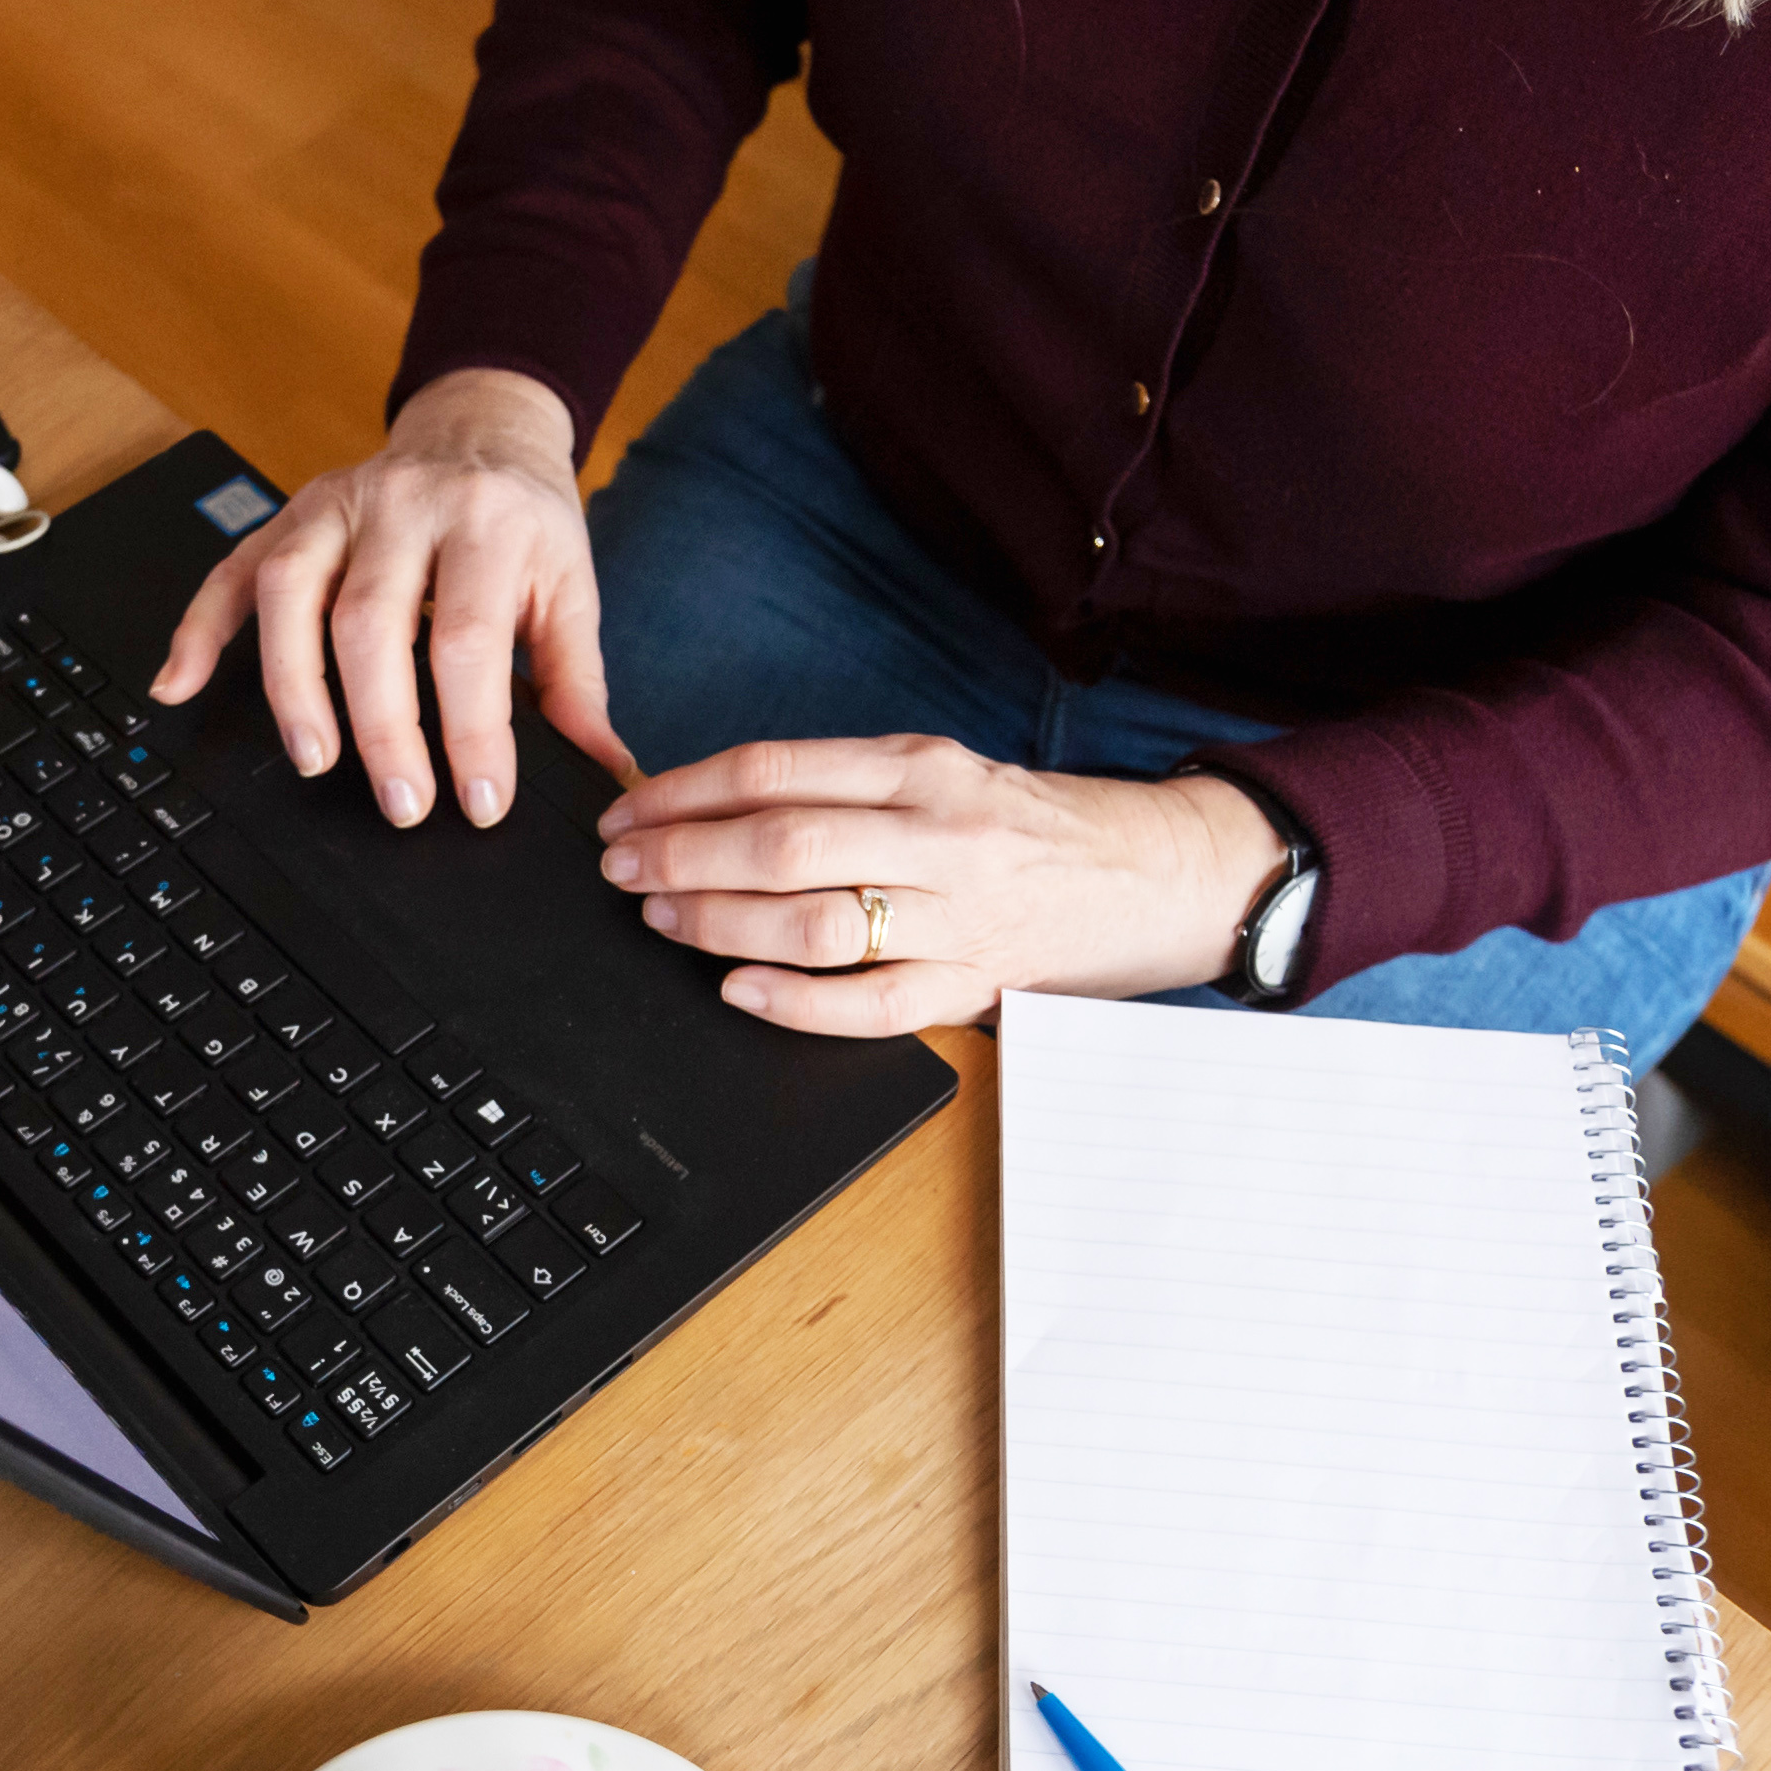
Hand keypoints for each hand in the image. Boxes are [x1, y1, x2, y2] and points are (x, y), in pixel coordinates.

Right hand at [146, 366, 631, 825]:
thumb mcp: (571, 586)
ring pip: (290, 593)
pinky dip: (198, 629)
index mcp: (487, 525)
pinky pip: (230, 569)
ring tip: (314, 759)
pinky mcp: (289, 514)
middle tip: (403, 804)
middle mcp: (405, 507)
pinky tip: (178, 684)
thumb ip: (578, 681)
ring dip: (293, 686)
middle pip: (371, 623)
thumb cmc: (524, 519)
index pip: (468, 639)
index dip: (471, 730)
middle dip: (383, 727)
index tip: (480, 802)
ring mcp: (336, 506)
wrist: (482, 428)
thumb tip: (604, 767)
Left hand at [595, 741, 1293, 1035]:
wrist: (1148, 873)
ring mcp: (958, 915)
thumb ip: (845, 783)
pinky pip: (871, 1004)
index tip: (626, 809)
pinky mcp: (974, 985)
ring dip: (721, 923)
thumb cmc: (1024, 825)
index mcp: (920, 766)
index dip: (684, 792)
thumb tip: (717, 802)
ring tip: (662, 918)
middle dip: (682, 856)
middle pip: (783, 843)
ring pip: (817, 922)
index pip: (777, 771)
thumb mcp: (940, 771)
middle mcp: (938, 833)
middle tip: (622, 868)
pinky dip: (794, 1002)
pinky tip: (738, 992)